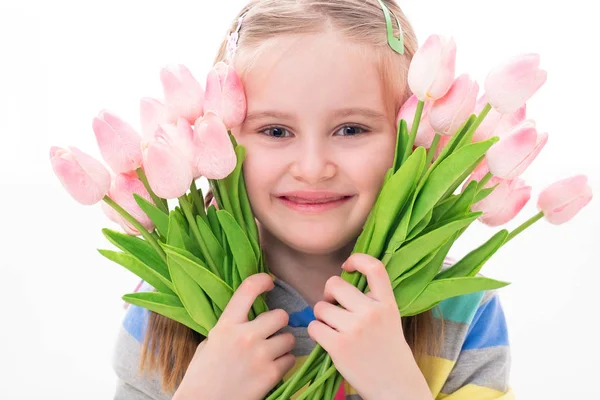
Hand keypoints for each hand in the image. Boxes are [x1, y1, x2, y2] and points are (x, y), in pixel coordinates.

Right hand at [173, 273, 295, 399]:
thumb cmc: (202, 374)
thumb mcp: (210, 341)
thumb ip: (230, 327)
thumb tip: (249, 315)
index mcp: (226, 325)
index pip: (248, 289)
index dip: (262, 281)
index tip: (268, 283)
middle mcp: (245, 336)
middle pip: (280, 315)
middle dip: (278, 323)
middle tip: (271, 331)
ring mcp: (260, 355)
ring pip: (289, 338)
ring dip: (283, 345)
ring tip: (271, 353)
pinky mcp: (270, 374)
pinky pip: (290, 360)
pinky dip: (284, 363)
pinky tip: (271, 369)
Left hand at [307, 253, 432, 399]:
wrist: (394, 384)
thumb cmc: (387, 348)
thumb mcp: (389, 316)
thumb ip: (371, 298)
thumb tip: (341, 278)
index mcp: (386, 302)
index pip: (374, 268)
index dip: (357, 259)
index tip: (347, 266)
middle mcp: (371, 312)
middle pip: (334, 284)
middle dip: (329, 294)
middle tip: (334, 307)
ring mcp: (355, 329)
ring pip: (320, 307)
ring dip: (322, 316)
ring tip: (334, 328)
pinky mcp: (339, 346)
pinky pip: (314, 327)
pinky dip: (317, 332)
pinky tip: (327, 340)